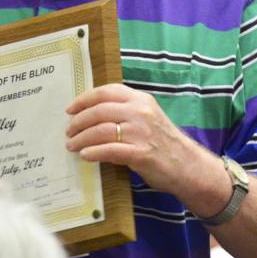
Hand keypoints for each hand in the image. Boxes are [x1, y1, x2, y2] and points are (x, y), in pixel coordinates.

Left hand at [65, 83, 226, 206]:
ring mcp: (141, 133)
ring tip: (72, 146)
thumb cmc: (165, 143)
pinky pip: (109, 150)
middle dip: (78, 122)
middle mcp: (141, 112)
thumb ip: (126, 112)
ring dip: (81, 138)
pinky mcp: (141, 153)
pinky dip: (93, 152)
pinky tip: (85, 155)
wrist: (188, 165)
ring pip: (101, 130)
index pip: (107, 92)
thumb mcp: (148, 118)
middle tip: (69, 132)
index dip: (84, 99)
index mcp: (142, 100)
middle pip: (99, 111)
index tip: (70, 109)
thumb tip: (93, 115)